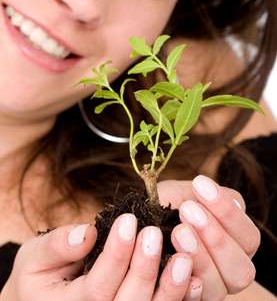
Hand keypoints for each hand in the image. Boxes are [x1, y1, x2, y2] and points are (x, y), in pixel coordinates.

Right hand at [0, 215, 200, 300]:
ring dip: (170, 289)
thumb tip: (88, 233)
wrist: (44, 300)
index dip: (116, 253)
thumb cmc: (40, 276)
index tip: (129, 219)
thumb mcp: (36, 259)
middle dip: (144, 267)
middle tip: (154, 233)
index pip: (98, 286)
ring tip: (184, 259)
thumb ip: (57, 247)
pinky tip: (196, 280)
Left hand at [158, 176, 259, 300]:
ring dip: (199, 257)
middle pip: (240, 269)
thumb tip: (211, 192)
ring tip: (177, 230)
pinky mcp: (184, 300)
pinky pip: (190, 300)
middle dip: (216, 237)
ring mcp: (208, 291)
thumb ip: (201, 195)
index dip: (228, 211)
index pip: (248, 236)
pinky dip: (181, 283)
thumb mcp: (183, 194)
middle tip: (188, 209)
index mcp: (236, 245)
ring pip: (217, 287)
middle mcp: (227, 273)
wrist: (135, 227)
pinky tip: (170, 262)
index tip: (199, 183)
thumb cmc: (165, 208)